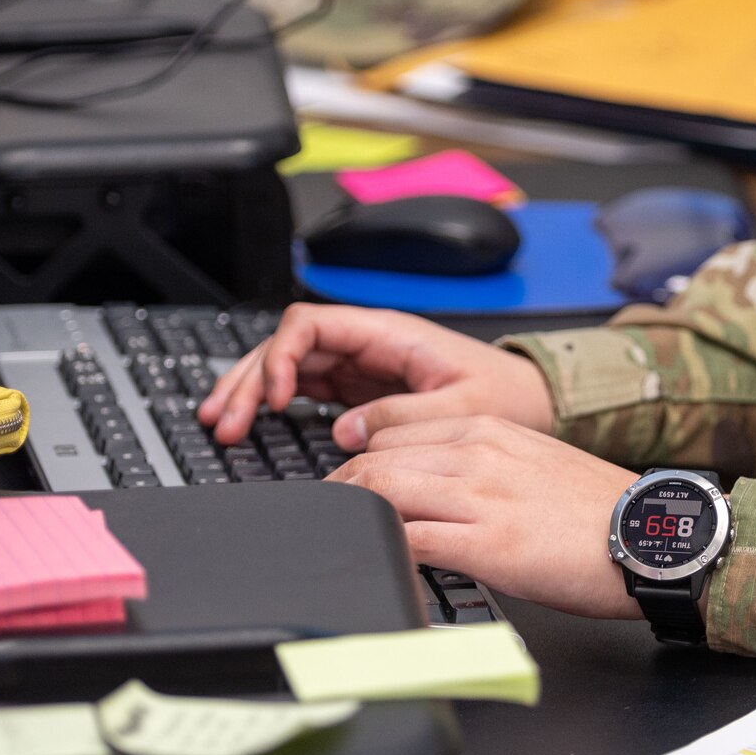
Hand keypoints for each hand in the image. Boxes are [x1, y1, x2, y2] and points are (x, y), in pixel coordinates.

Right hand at [196, 302, 553, 448]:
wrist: (535, 401)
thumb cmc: (507, 395)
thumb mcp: (463, 409)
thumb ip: (404, 417)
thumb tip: (346, 430)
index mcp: (390, 334)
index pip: (313, 324)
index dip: (282, 356)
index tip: (275, 399)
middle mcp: (370, 343)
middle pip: (288, 345)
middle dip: (249, 378)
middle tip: (224, 422)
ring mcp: (363, 365)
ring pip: (290, 365)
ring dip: (251, 390)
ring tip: (221, 425)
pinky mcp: (363, 389)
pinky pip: (306, 387)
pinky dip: (273, 404)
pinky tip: (252, 425)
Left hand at [329, 416, 641, 620]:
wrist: (648, 537)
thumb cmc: (595, 510)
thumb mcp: (532, 463)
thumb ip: (478, 465)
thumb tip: (431, 488)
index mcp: (488, 428)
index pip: (394, 433)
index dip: (356, 463)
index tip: (343, 487)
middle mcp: (479, 452)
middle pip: (377, 460)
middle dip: (339, 491)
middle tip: (325, 518)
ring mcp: (482, 497)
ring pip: (384, 492)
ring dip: (350, 517)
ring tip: (339, 540)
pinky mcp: (489, 545)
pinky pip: (410, 539)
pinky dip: (382, 549)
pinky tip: (376, 562)